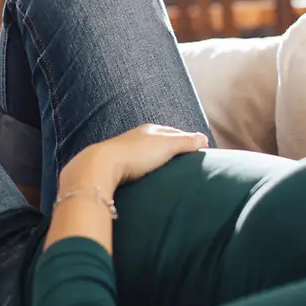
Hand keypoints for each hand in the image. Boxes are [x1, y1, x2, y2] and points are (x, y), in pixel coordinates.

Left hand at [61, 124, 208, 191]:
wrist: (101, 166)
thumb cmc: (135, 154)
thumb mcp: (167, 145)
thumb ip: (186, 142)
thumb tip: (204, 139)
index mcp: (150, 130)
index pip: (174, 132)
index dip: (187, 139)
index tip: (198, 148)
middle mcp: (137, 136)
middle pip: (160, 140)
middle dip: (172, 147)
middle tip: (185, 158)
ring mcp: (125, 150)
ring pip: (146, 151)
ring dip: (157, 158)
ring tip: (168, 168)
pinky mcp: (117, 165)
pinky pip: (136, 164)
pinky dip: (145, 167)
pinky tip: (147, 175)